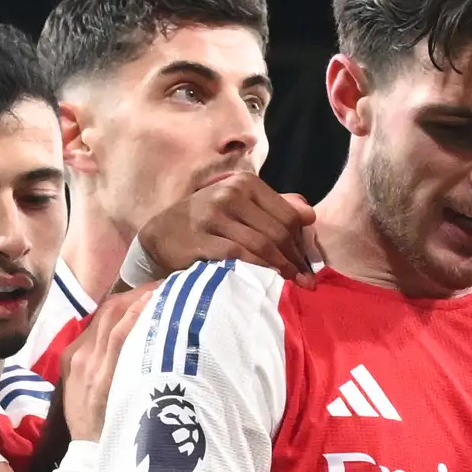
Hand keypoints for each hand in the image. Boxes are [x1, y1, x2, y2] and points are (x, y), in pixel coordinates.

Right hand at [56, 281, 157, 448]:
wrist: (87, 457)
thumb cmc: (98, 428)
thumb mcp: (92, 392)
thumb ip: (107, 367)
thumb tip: (136, 348)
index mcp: (75, 356)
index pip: (103, 315)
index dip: (129, 299)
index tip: (153, 292)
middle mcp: (80, 355)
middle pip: (109, 310)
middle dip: (139, 294)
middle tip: (168, 286)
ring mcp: (90, 364)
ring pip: (113, 317)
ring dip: (142, 299)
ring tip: (168, 290)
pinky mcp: (101, 376)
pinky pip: (117, 338)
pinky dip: (134, 318)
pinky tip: (153, 305)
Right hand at [148, 169, 322, 282]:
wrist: (162, 232)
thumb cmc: (209, 221)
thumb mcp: (240, 205)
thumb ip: (274, 208)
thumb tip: (310, 215)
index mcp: (245, 184)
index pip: (288, 216)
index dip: (302, 244)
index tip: (308, 266)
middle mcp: (230, 194)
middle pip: (277, 232)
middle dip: (295, 261)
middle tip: (306, 283)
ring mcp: (213, 215)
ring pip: (261, 245)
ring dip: (280, 269)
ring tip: (291, 287)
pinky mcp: (200, 239)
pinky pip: (238, 257)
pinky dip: (256, 271)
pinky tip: (264, 283)